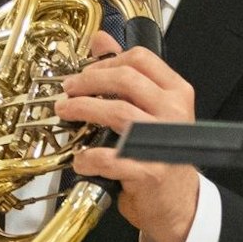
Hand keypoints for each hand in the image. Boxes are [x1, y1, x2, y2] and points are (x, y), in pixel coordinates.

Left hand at [56, 30, 199, 241]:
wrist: (177, 201)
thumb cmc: (160, 153)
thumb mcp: (151, 108)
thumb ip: (127, 73)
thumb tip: (100, 40)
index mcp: (177, 92)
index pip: (141, 60)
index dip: (106, 62)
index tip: (86, 71)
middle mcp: (174, 113)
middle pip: (126, 80)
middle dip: (88, 81)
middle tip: (68, 90)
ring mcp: (162, 142)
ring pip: (116, 112)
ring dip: (82, 110)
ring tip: (65, 112)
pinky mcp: (148, 171)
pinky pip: (108, 156)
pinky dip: (87, 157)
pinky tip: (80, 158)